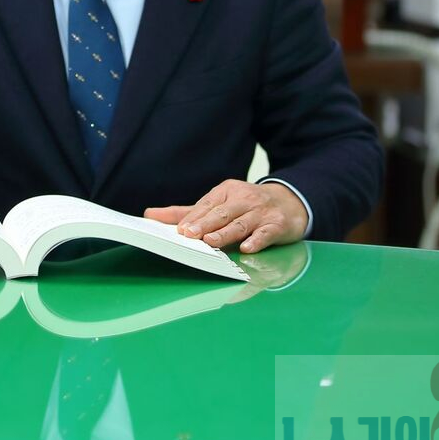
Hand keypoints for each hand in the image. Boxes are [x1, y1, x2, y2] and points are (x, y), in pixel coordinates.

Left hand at [144, 179, 308, 253]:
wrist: (288, 202)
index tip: (180, 230)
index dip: (194, 218)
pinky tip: (247, 248)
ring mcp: (261, 211)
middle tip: (190, 235)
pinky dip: (256, 240)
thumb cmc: (246, 205)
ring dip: (226, 233)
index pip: (207, 204)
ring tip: (211, 242)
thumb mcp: (218, 203)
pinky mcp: (277, 224)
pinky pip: (266, 233)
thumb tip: (150, 215)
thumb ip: (186, 211)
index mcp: (226, 191)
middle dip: (205, 224)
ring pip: (241, 223)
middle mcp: (243, 199)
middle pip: (222, 213)